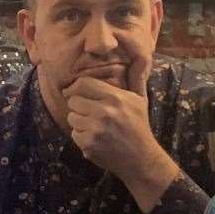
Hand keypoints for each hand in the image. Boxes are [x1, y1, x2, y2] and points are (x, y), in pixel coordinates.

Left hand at [62, 58, 178, 211]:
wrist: (141, 159)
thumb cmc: (139, 127)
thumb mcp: (140, 99)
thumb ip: (136, 77)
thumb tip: (142, 55)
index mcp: (116, 97)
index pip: (83, 84)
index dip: (74, 88)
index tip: (72, 93)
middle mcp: (105, 111)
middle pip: (73, 100)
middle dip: (78, 107)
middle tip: (88, 114)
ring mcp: (96, 128)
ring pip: (72, 118)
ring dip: (79, 123)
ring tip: (93, 127)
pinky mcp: (89, 143)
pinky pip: (74, 134)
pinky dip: (81, 138)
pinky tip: (95, 139)